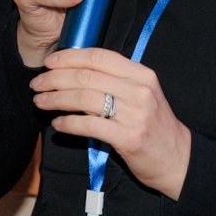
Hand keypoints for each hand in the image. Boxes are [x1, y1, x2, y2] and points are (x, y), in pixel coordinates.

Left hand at [30, 48, 191, 200]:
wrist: (178, 159)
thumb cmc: (154, 125)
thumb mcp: (142, 94)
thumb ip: (116, 81)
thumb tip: (76, 71)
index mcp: (142, 74)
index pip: (100, 57)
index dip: (70, 57)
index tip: (50, 62)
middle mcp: (139, 90)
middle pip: (88, 76)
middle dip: (56, 78)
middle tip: (37, 83)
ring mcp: (135, 114)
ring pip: (85, 99)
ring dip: (56, 99)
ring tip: (41, 102)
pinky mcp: (129, 138)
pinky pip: (90, 126)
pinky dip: (69, 123)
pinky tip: (57, 124)